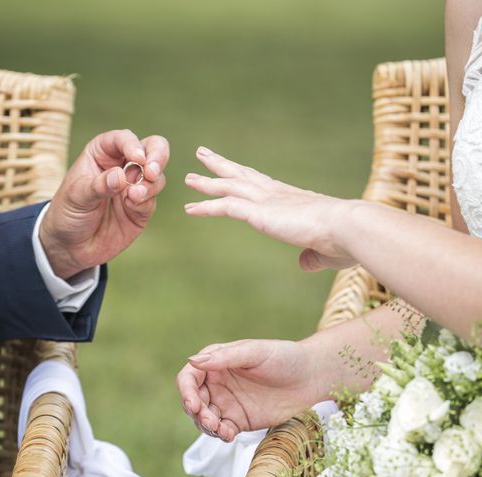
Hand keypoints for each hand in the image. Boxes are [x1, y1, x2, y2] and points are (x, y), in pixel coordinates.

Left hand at [40, 129, 168, 278]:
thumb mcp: (76, 197)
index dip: (132, 144)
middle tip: (151, 171)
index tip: (137, 158)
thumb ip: (99, 186)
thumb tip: (121, 176)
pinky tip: (131, 206)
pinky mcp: (141, 208)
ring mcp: (134, 187)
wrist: (70, 247)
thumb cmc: (67, 214)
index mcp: (102, 154)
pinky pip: (152, 199)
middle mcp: (122, 166)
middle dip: (157, 156)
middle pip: (151, 148)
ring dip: (151, 183)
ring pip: (156, 175)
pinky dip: (146, 201)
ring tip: (135, 196)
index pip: (122, 139)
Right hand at [177, 339, 324, 441]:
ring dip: (206, 426)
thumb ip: (225, 357)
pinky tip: (229, 434)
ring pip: (204, 418)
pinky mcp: (240, 420)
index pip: (190, 376)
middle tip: (210, 421)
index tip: (193, 403)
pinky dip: (221, 435)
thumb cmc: (284, 357)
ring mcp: (228, 402)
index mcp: (217, 361)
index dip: (186, 390)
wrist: (312, 378)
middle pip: (193, 400)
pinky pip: (222, 430)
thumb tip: (193, 361)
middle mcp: (218, 382)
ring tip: (220, 429)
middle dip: (196, 412)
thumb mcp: (255, 352)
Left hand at [185, 146, 358, 271]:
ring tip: (188, 178)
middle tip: (202, 153)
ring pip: (229, 186)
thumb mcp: (325, 249)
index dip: (243, 175)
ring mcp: (266, 201)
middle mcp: (276, 194)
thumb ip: (312, 256)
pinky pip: (226, 207)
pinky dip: (206, 207)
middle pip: (241, 174)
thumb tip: (305, 263)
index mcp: (290, 198)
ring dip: (207, 182)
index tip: (232, 167)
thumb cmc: (345, 240)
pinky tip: (190, 209)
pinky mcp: (260, 213)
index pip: (261, 182)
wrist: (348, 229)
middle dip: (221, 164)